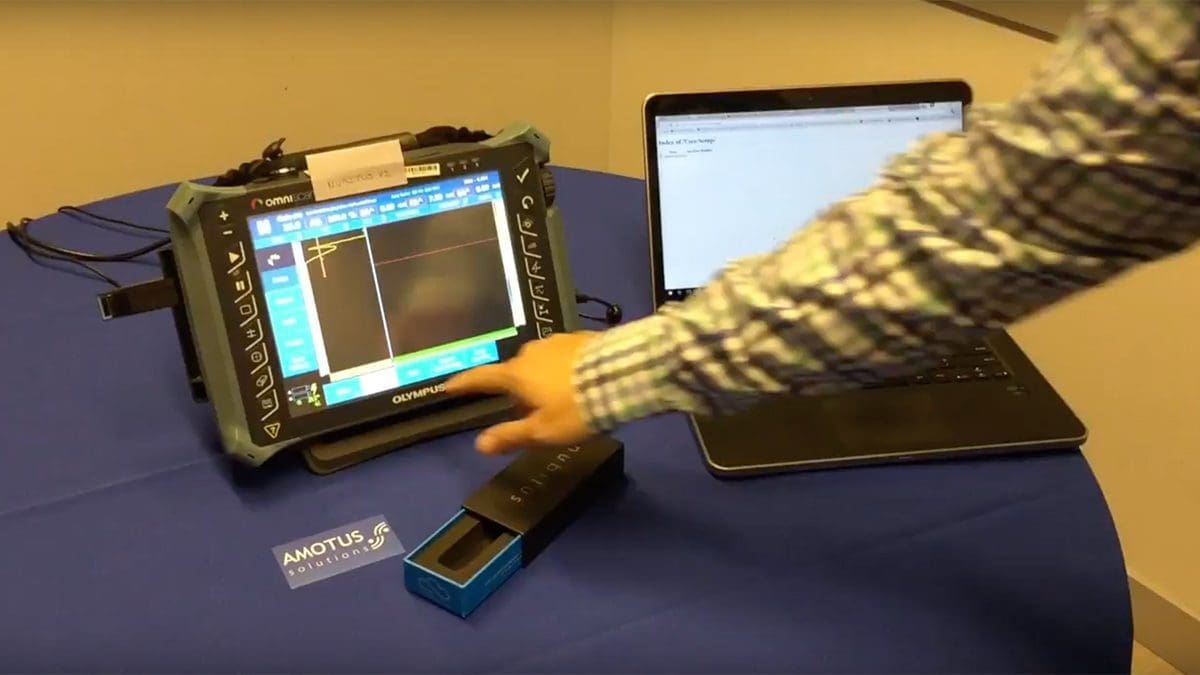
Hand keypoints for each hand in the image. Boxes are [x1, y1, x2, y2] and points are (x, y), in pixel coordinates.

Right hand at [444, 332, 598, 454]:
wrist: (619, 375)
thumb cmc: (575, 408)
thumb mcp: (543, 431)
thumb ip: (510, 435)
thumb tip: (480, 444)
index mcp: (516, 374)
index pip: (481, 378)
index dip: (464, 383)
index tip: (450, 385)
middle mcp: (531, 352)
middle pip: (515, 372)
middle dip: (518, 391)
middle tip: (532, 412)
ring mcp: (556, 342)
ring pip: (540, 363)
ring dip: (542, 378)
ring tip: (561, 399)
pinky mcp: (579, 338)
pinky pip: (562, 356)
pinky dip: (563, 369)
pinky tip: (578, 382)